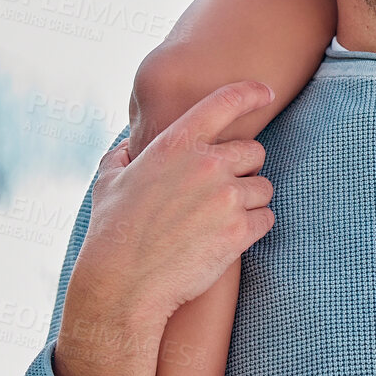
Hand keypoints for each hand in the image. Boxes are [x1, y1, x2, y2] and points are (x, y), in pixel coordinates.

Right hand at [54, 81, 277, 375]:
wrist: (123, 283)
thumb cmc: (112, 231)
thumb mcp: (109, 180)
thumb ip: (123, 156)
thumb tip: (127, 149)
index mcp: (176, 142)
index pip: (226, 101)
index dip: (251, 92)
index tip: (266, 92)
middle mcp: (206, 164)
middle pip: (255, 150)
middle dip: (245, 166)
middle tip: (226, 185)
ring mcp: (225, 198)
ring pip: (263, 187)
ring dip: (250, 199)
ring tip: (225, 215)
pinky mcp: (238, 232)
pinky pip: (266, 219)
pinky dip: (255, 226)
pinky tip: (233, 234)